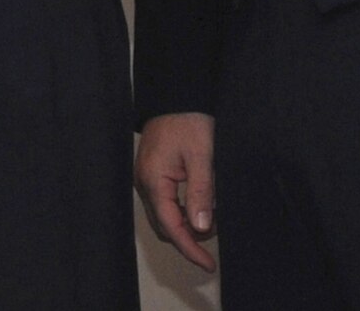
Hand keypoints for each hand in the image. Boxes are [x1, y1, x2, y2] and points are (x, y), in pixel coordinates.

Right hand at [135, 112, 217, 271]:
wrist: (176, 95)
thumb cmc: (188, 120)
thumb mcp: (202, 156)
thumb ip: (201, 192)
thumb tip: (202, 228)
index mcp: (153, 181)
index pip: (171, 227)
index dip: (190, 248)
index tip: (208, 264)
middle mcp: (144, 184)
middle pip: (164, 226)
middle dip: (189, 238)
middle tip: (215, 237)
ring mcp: (146, 179)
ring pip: (165, 215)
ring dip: (187, 223)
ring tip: (212, 217)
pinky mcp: (152, 173)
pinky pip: (166, 202)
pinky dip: (183, 210)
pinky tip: (200, 204)